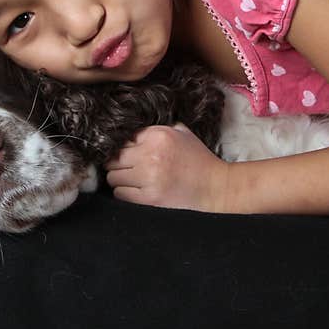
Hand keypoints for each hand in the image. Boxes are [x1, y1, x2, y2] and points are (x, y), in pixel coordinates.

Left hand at [104, 123, 229, 211]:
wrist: (216, 187)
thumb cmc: (199, 160)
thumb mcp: (182, 134)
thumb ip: (157, 130)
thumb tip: (130, 134)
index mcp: (158, 135)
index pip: (122, 140)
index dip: (124, 149)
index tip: (129, 156)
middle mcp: (151, 154)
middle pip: (113, 159)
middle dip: (118, 165)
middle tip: (130, 170)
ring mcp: (149, 177)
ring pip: (113, 177)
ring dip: (120, 180)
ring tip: (134, 182)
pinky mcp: (149, 198)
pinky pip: (120, 193)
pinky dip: (125, 193)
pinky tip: (138, 192)